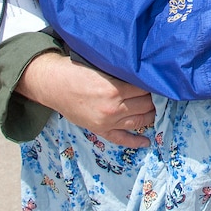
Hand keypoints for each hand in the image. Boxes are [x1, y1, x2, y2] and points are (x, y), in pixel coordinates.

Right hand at [18, 52, 156, 147]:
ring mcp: (107, 121)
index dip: (152, 85)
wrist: (54, 85)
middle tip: (156, 95)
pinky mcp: (100, 130)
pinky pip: (122, 139)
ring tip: (154, 110)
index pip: (145, 89)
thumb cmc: (77, 72)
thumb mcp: (102, 68)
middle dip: (152, 100)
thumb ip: (121, 74)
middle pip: (145, 106)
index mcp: (115, 89)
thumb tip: (142, 75)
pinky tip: (146, 141)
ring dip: (149, 116)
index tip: (156, 82)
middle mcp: (113, 108)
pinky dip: (135, 141)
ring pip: (138, 122)